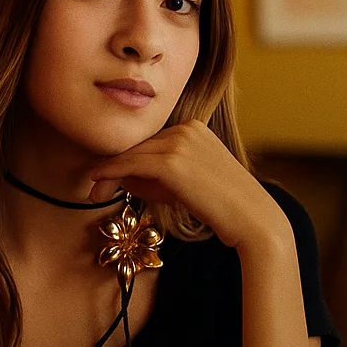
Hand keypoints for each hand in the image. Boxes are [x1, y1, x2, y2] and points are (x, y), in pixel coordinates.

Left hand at [84, 120, 287, 251]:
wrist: (252, 219)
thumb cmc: (221, 206)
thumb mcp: (188, 182)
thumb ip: (158, 173)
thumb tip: (119, 176)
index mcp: (192, 127)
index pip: (149, 142)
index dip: (126, 161)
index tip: (106, 176)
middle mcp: (185, 127)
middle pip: (138, 146)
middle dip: (113, 167)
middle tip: (94, 187)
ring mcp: (179, 142)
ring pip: (131, 155)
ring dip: (108, 173)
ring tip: (94, 193)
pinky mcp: (172, 162)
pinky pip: (130, 164)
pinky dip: (110, 172)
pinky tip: (96, 182)